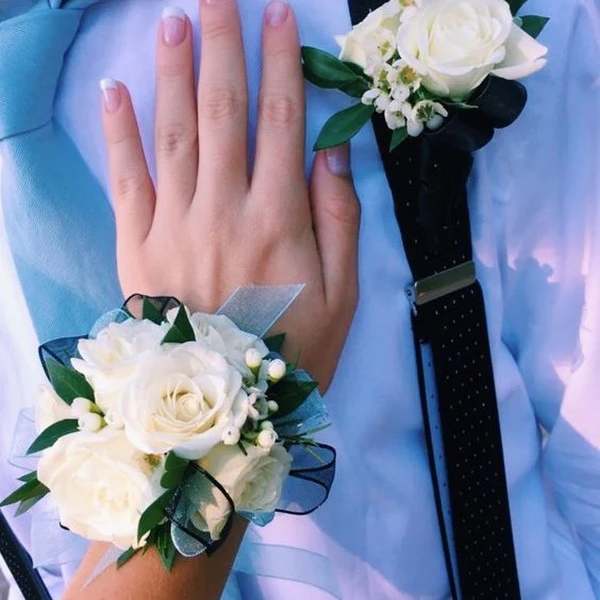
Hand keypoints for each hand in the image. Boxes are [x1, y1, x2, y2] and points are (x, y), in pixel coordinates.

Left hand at [100, 0, 359, 391]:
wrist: (221, 409)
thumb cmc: (293, 351)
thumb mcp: (342, 296)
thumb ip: (340, 220)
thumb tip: (329, 150)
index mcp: (279, 220)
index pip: (282, 122)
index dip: (281, 63)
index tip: (278, 15)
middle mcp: (224, 210)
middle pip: (222, 111)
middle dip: (222, 44)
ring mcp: (174, 226)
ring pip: (173, 133)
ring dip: (173, 71)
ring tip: (174, 21)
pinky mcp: (138, 247)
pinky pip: (127, 181)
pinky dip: (120, 134)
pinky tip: (117, 92)